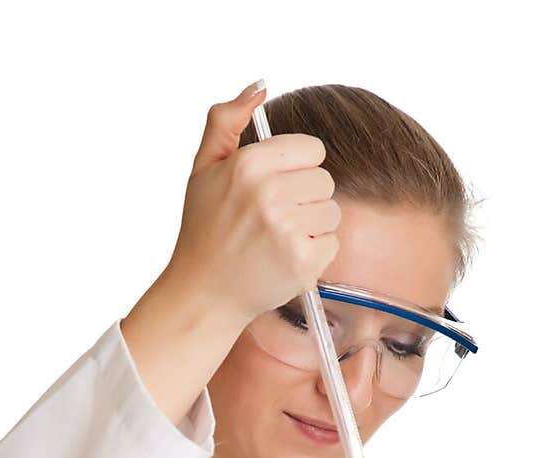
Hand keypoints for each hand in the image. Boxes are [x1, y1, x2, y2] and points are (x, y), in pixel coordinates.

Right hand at [169, 80, 341, 324]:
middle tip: (274, 219)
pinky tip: (284, 260)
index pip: (312, 150)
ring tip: (279, 240)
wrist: (203, 293)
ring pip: (332, 212)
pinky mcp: (302, 262)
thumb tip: (259, 86)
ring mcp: (287, 230)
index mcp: (248, 164)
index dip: (296, 169)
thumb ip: (225, 121)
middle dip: (305, 198)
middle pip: (325, 181)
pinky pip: (331, 244)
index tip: (275, 188)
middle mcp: (268, 193)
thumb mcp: (203, 168)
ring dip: (312, 226)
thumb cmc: (204, 231)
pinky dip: (313, 254)